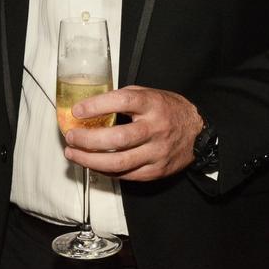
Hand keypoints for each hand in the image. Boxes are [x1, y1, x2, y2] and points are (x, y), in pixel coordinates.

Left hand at [63, 85, 202, 180]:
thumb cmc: (167, 109)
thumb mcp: (148, 93)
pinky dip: (106, 171)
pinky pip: (127, 175)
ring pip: (120, 162)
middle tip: (70, 136)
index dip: (97, 106)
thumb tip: (90, 104)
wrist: (199, 132)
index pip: (122, 101)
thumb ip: (123, 98)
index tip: (77, 110)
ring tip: (73, 154)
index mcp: (151, 104)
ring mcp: (157, 152)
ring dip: (91, 160)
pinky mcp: (157, 171)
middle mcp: (155, 129)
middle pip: (118, 139)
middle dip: (88, 140)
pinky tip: (92, 164)